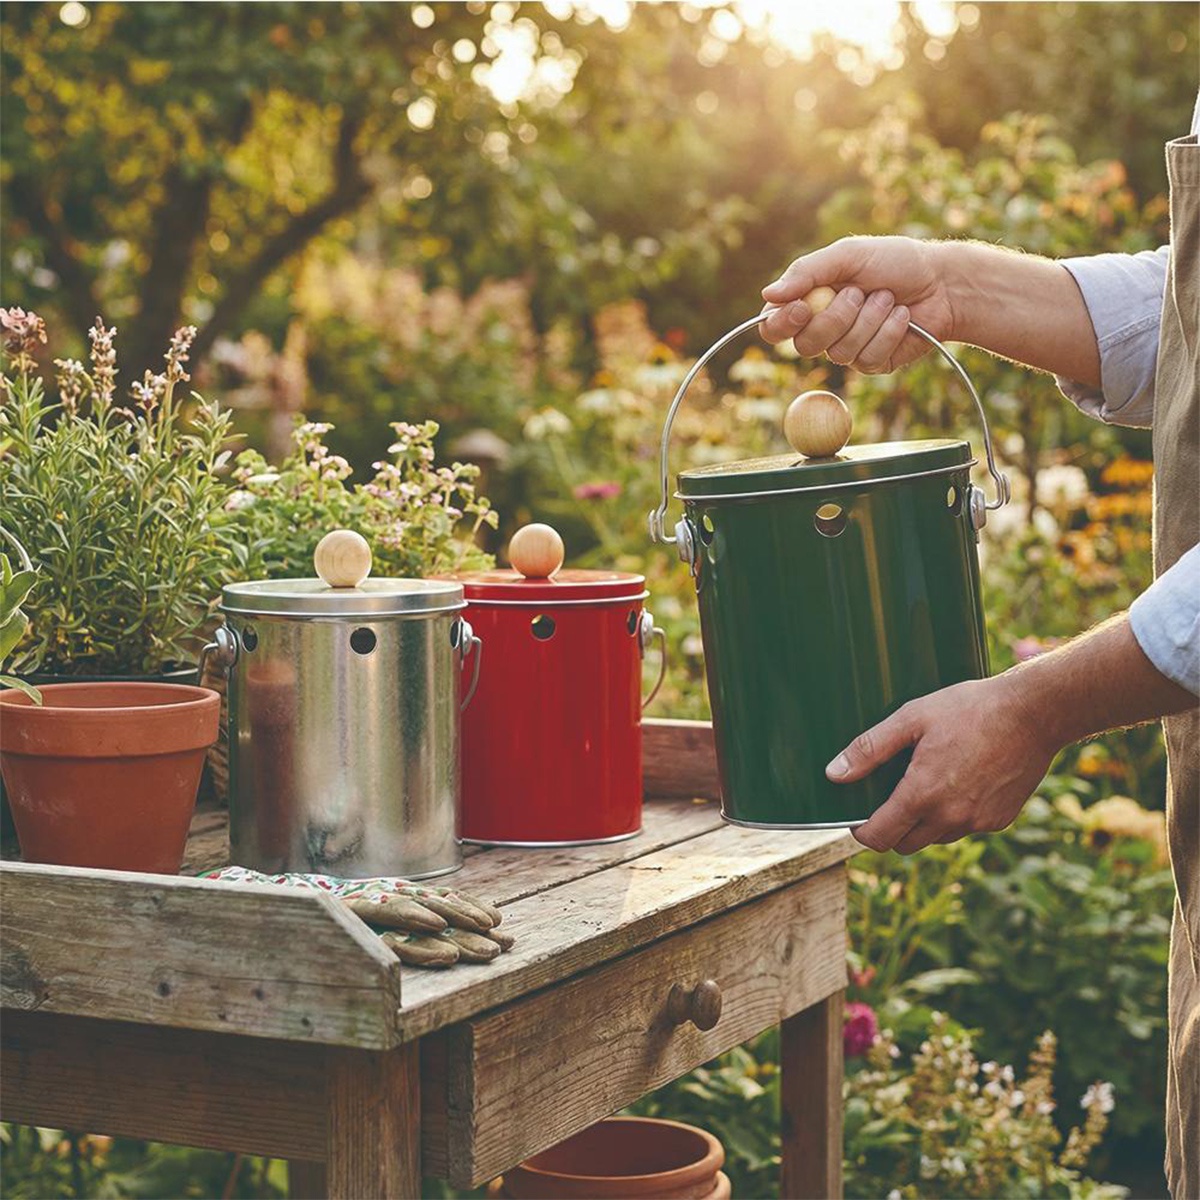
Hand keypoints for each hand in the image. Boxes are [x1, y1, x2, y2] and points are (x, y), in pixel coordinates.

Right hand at [759, 236, 955, 372]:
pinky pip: (867, 359)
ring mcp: (847, 349)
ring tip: (888, 299)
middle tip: (859, 292)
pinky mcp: (873, 363)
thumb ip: (807, 272)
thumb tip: (768, 295)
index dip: (782, 323)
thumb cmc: (894, 262)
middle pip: (805, 345)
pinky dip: (888, 332)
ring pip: (839, 352)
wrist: (942, 281)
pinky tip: (902, 317)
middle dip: (836, 317)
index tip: (802, 307)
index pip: (774, 327)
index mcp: (809, 302)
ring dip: (869, 320)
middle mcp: (823, 329)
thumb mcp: (848, 255)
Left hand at [828, 673, 1058, 854]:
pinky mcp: (999, 820)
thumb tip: (834, 773)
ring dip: (922, 823)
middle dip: (890, 829)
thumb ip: (869, 748)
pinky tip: (957, 782)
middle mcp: (950, 817)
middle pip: (904, 844)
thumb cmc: (969, 709)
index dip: (862, 832)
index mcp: (923, 795)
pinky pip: (964, 828)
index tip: (857, 817)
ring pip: (935, 838)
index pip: (879, 838)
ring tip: (924, 785)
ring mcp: (978, 823)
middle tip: (887, 799)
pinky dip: (953, 815)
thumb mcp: (911, 718)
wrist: (1034, 713)